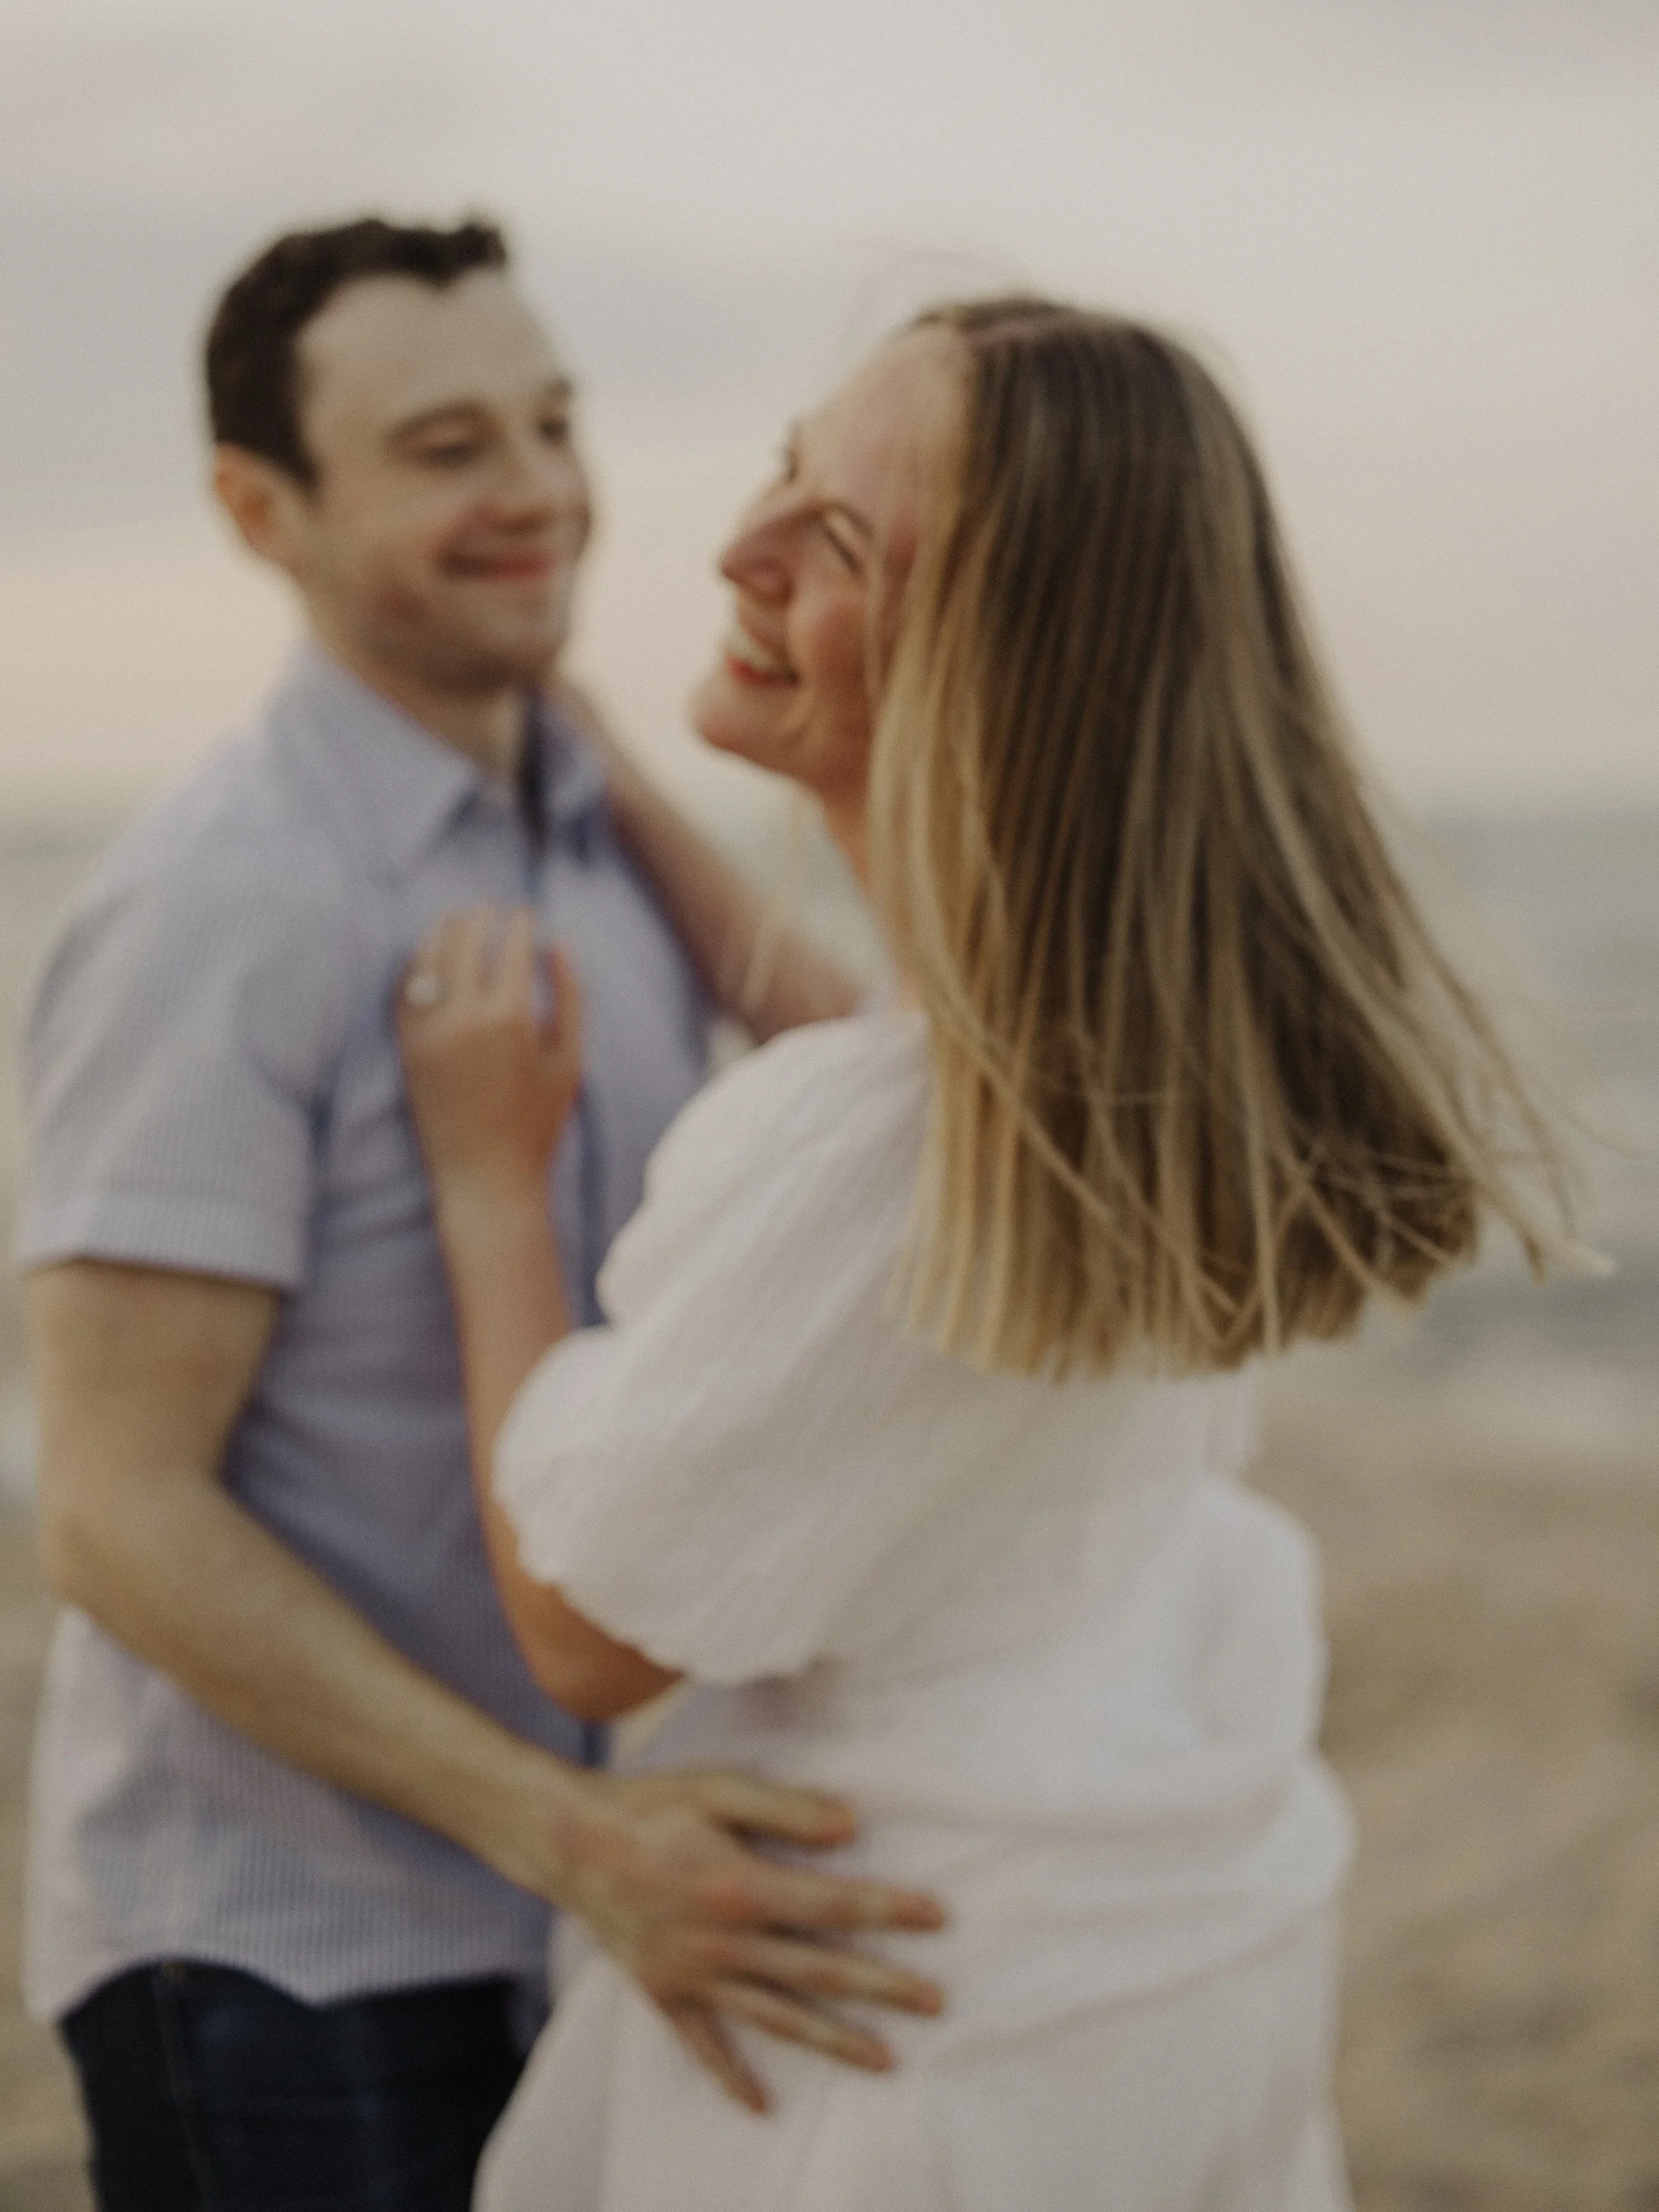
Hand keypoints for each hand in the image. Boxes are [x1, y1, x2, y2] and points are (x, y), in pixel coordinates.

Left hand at [397, 906, 581, 1210]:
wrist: (485, 1179)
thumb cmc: (537, 1124)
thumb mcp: (569, 1060)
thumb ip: (570, 996)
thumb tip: (558, 943)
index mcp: (511, 1019)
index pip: (511, 946)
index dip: (519, 922)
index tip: (524, 912)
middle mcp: (464, 1019)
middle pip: (463, 940)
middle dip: (477, 916)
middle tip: (487, 908)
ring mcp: (428, 1033)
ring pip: (426, 958)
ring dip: (441, 931)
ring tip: (456, 920)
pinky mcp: (406, 1048)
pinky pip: (405, 991)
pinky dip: (416, 966)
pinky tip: (429, 957)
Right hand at [489, 1759, 947, 2112]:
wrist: (568, 1840)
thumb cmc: (649, 1804)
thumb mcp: (717, 1787)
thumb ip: (786, 1809)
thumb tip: (852, 1826)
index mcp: (740, 1886)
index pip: (833, 1905)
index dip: (888, 1910)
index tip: (938, 1918)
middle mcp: (721, 1942)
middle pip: (817, 1971)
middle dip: (882, 1986)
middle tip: (937, 2002)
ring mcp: (693, 1976)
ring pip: (776, 2017)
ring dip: (834, 2040)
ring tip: (886, 2060)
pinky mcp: (664, 1995)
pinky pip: (703, 2047)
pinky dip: (731, 2078)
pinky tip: (762, 2106)